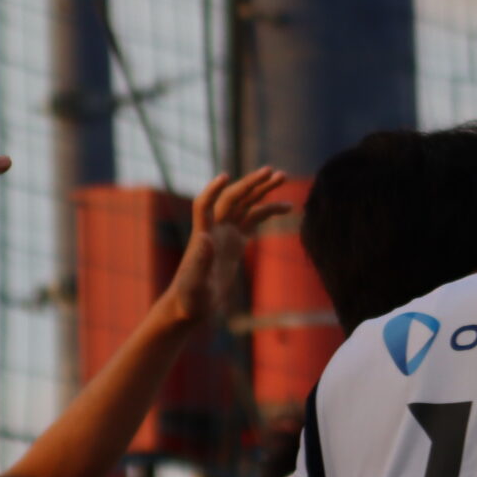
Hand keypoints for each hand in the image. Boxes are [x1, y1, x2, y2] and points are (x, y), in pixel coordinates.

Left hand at [167, 167, 292, 323]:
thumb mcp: (194, 283)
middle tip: (274, 172)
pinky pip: (254, 220)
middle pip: (233, 198)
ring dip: (263, 191)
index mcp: (203, 235)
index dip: (213, 190)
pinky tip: (287, 207)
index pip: (205, 205)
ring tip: (284, 178)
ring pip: (246, 205)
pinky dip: (269, 211)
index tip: (226, 177)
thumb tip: (205, 238)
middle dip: (252, 183)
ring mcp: (226, 234)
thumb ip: (200, 261)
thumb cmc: (189, 298)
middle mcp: (215, 229)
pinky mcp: (236, 243)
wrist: (191, 305)